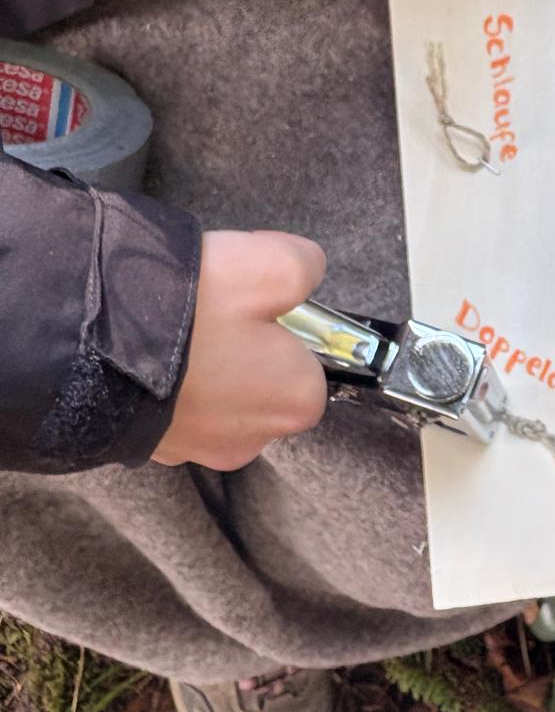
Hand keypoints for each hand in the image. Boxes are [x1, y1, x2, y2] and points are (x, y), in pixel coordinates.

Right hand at [152, 230, 328, 470]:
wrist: (87, 343)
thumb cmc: (192, 310)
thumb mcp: (271, 263)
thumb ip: (305, 267)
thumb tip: (306, 271)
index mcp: (295, 403)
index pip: (310, 362)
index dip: (287, 324)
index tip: (259, 300)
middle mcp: (251, 440)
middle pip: (261, 381)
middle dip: (243, 346)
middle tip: (214, 307)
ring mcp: (195, 449)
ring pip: (214, 393)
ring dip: (200, 363)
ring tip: (174, 326)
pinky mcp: (146, 445)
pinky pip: (171, 403)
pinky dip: (163, 379)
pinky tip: (147, 349)